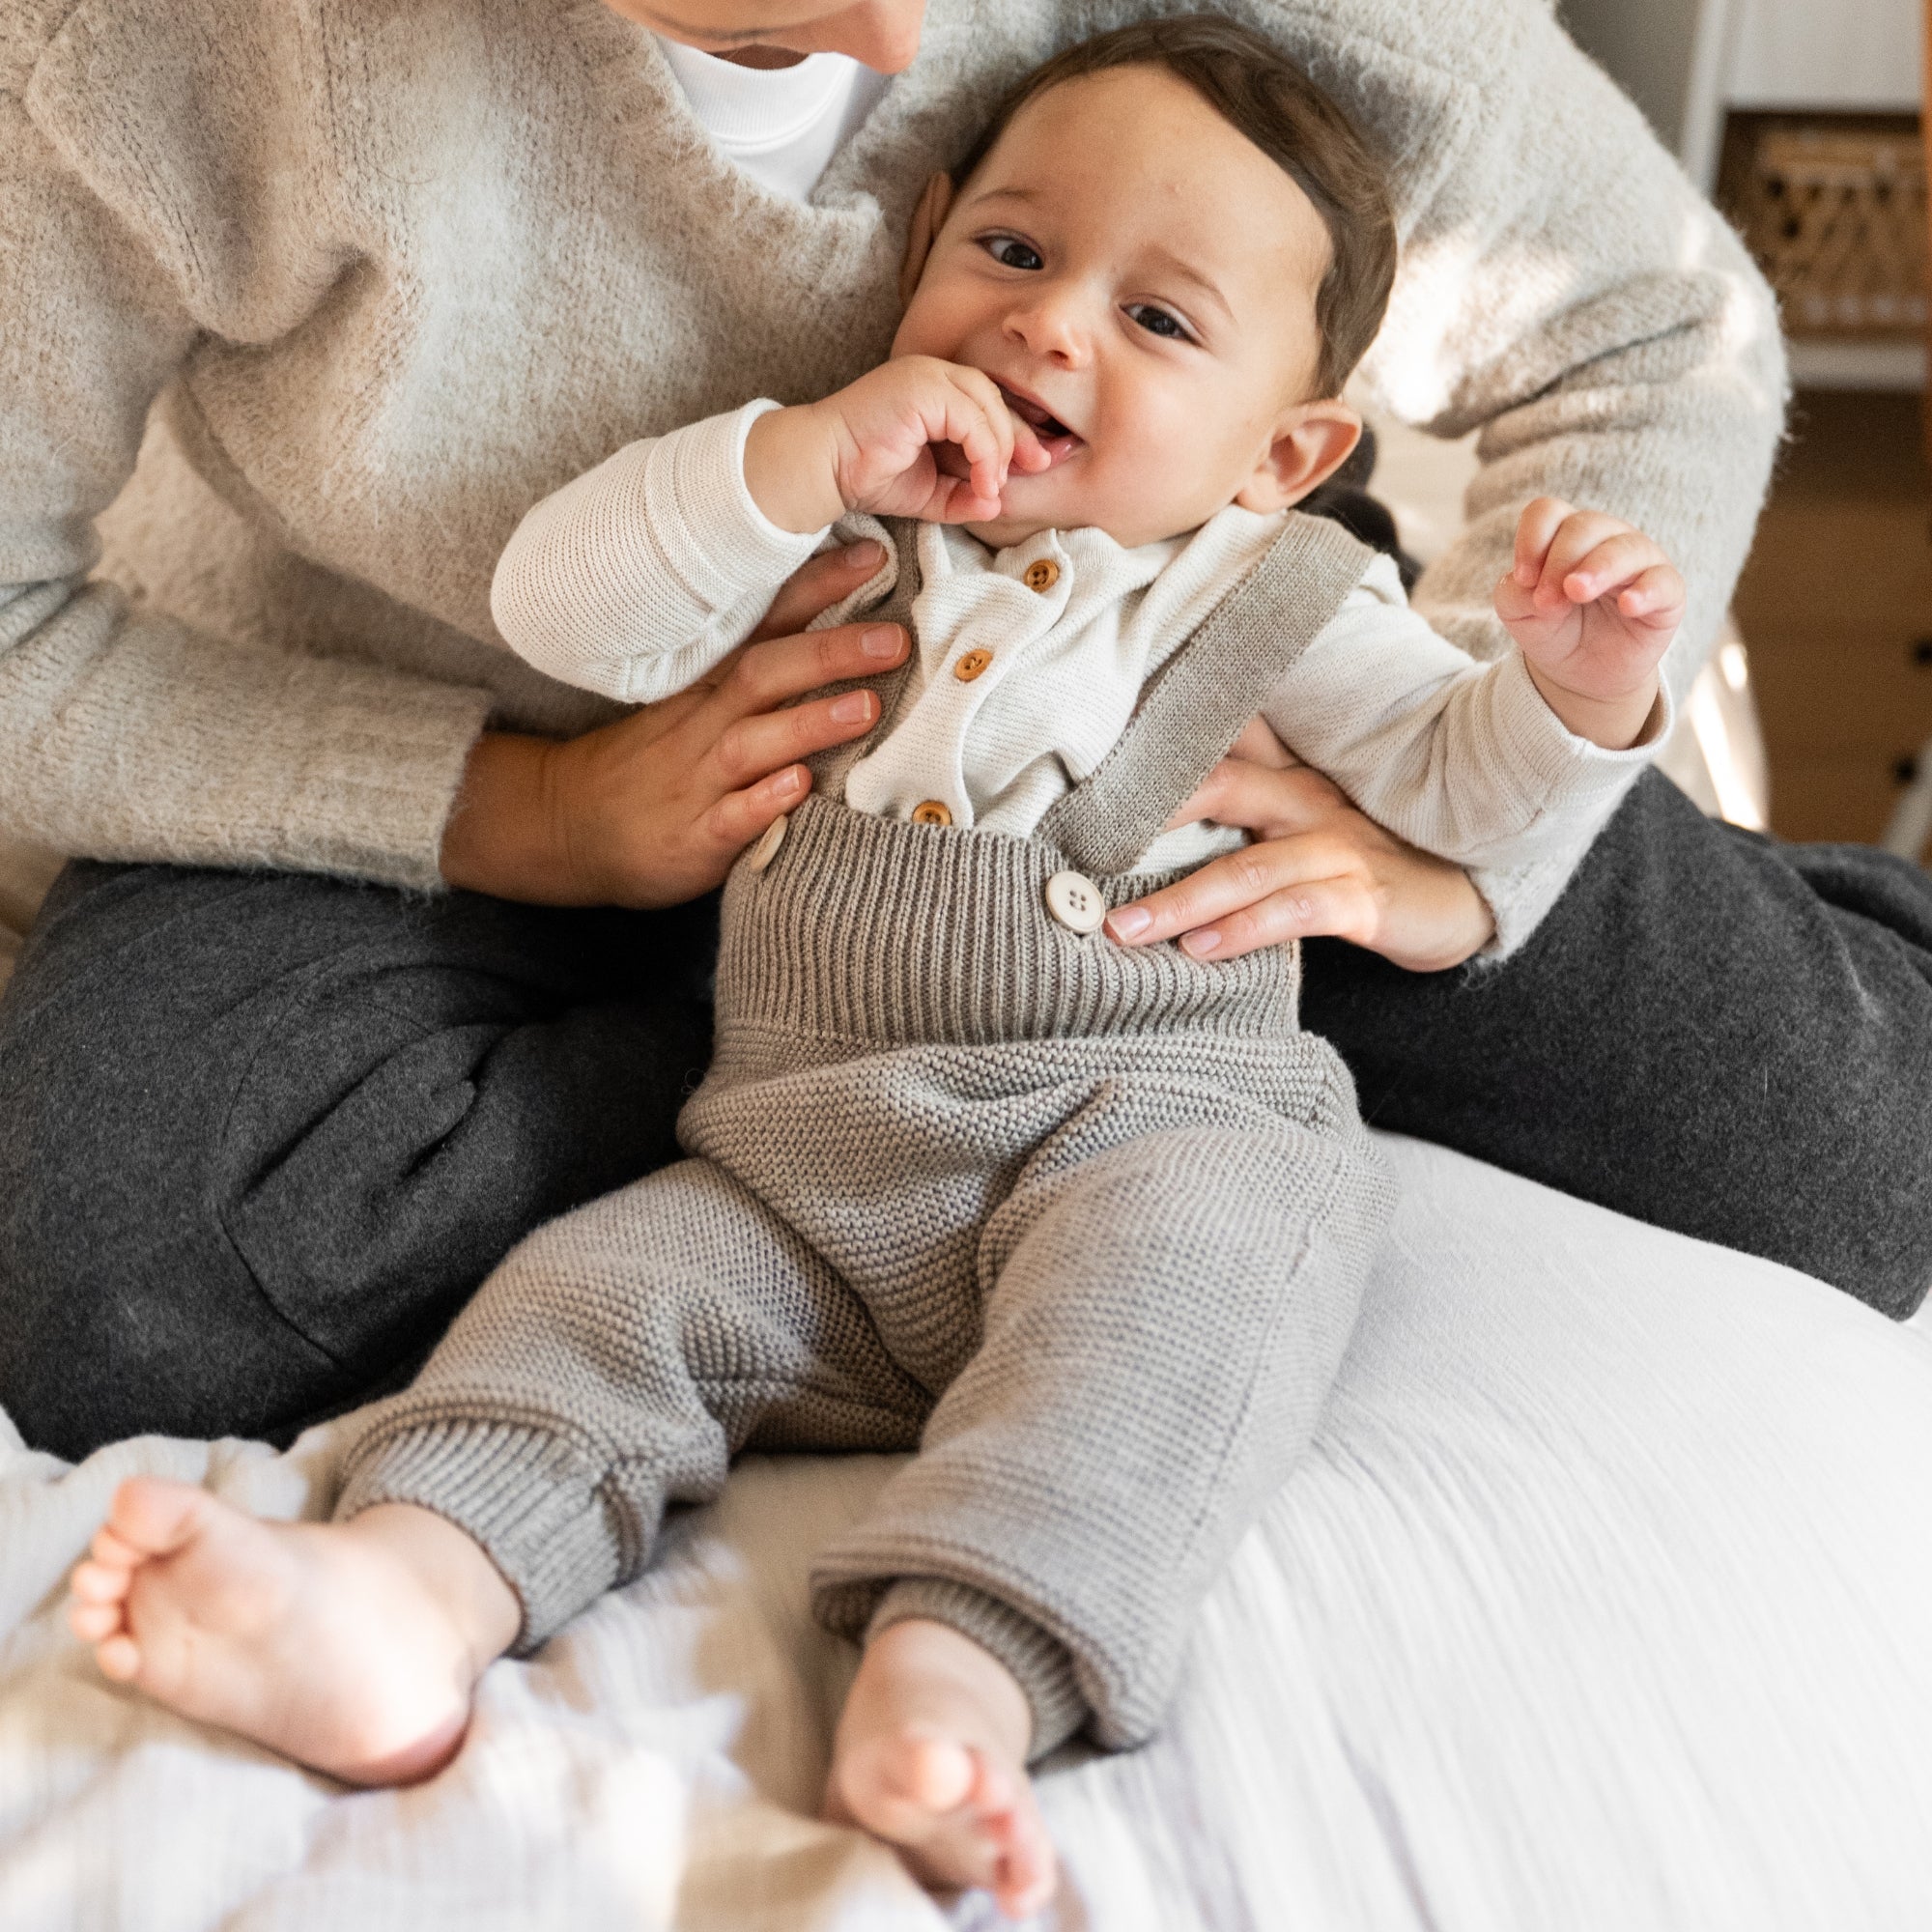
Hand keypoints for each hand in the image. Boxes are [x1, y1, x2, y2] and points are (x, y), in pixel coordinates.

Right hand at [440, 542, 908, 906]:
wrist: (569, 826)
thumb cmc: (653, 764)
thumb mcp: (695, 707)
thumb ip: (758, 676)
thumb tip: (842, 630)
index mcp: (708, 687)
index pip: (765, 624)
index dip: (816, 588)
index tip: (872, 555)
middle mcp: (703, 724)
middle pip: (763, 673)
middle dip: (829, 651)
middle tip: (894, 639)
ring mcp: (695, 781)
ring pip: (750, 742)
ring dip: (808, 722)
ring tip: (866, 707)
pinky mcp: (692, 838)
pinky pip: (729, 818)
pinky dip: (764, 802)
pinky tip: (799, 788)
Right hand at [745, 357, 1049, 532]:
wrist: (824, 468)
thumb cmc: (867, 475)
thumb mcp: (928, 491)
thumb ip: (963, 495)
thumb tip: (997, 504)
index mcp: (936, 390)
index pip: (990, 405)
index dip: (1016, 435)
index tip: (1036, 466)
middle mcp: (934, 374)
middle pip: (996, 400)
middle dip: (1019, 438)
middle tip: (1035, 470)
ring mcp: (927, 375)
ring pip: (988, 405)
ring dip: (1000, 450)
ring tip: (993, 487)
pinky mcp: (921, 387)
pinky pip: (971, 417)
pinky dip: (984, 451)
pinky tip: (982, 480)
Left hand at [1102, 721, 1494, 970]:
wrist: (1458, 901)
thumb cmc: (1360, 864)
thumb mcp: (1295, 827)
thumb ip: (1234, 816)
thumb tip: (1146, 826)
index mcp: (1286, 778)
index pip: (1216, 747)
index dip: (1154, 751)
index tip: (1084, 775)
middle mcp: (1307, 800)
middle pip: (1222, 787)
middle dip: (1151, 817)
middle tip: (1087, 849)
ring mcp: (1338, 847)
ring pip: (1246, 867)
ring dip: (1179, 902)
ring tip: (1124, 930)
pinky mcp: (1364, 898)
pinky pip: (1295, 910)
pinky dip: (1245, 930)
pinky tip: (1202, 950)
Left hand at [1493, 497, 1684, 747]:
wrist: (1581, 673)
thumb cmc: (1551, 629)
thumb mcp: (1520, 615)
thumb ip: (1515, 594)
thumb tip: (1535, 585)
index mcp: (1564, 536)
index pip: (1548, 513)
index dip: (1532, 539)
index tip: (1523, 579)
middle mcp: (1605, 539)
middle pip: (1584, 526)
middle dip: (1561, 560)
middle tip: (1546, 600)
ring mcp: (1640, 562)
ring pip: (1625, 548)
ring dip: (1598, 568)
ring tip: (1576, 592)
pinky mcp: (1666, 593)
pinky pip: (1663, 582)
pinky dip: (1645, 591)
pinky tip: (1627, 605)